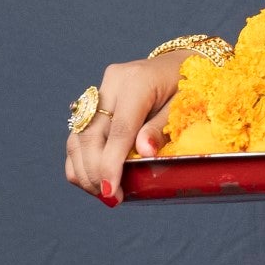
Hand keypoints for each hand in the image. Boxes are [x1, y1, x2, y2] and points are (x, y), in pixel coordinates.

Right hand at [65, 51, 185, 202]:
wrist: (176, 66)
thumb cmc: (187, 88)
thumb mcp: (183, 107)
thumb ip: (161, 129)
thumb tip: (144, 153)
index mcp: (137, 82)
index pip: (119, 129)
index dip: (111, 163)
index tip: (111, 191)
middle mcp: (112, 83)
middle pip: (91, 134)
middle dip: (95, 171)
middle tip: (110, 198)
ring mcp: (99, 92)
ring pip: (78, 136)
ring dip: (85, 170)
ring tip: (103, 194)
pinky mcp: (92, 102)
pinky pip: (77, 135)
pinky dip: (80, 161)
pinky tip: (93, 180)